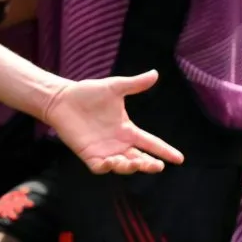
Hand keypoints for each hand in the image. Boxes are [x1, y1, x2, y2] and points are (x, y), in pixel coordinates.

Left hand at [43, 71, 184, 173]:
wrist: (61, 98)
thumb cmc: (87, 93)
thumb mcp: (113, 87)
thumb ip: (134, 84)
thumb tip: (155, 73)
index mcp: (127, 130)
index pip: (151, 143)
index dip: (165, 151)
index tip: (179, 159)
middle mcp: (118, 143)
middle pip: (140, 160)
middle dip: (149, 165)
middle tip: (156, 165)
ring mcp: (104, 151)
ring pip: (123, 166)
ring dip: (130, 167)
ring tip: (133, 162)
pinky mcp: (88, 155)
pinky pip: (100, 167)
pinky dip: (107, 167)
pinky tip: (111, 161)